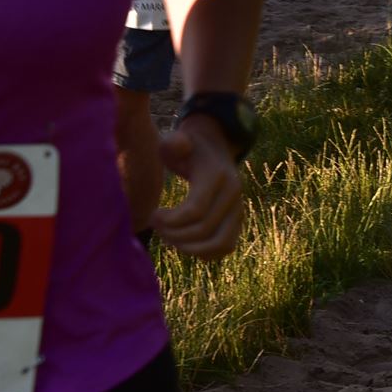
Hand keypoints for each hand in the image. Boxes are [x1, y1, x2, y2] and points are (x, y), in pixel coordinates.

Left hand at [151, 120, 242, 258]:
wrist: (216, 148)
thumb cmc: (188, 147)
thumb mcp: (178, 139)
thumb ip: (173, 142)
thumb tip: (178, 146)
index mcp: (218, 176)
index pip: (195, 211)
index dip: (169, 221)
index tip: (153, 214)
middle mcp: (234, 194)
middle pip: (203, 230)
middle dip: (173, 234)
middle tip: (156, 225)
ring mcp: (238, 208)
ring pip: (219, 244)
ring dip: (189, 247)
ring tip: (170, 237)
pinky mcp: (237, 221)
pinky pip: (225, 247)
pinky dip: (204, 252)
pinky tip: (183, 241)